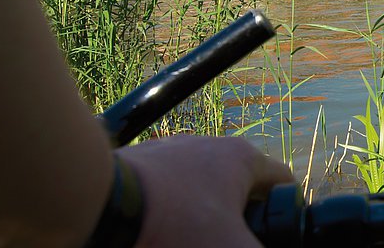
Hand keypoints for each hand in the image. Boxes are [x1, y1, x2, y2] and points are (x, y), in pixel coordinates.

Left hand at [115, 135, 292, 247]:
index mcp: (241, 159)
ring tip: (187, 239)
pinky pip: (163, 192)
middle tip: (226, 240)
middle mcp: (207, 146)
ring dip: (200, 215)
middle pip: (239, 187)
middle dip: (238, 218)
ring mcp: (168, 153)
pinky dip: (166, 213)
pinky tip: (157, 234)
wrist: (97, 206)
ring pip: (198, 189)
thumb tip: (257, 247)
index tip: (275, 235)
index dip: (286, 212)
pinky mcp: (135, 166)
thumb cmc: (175, 226)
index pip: (283, 182)